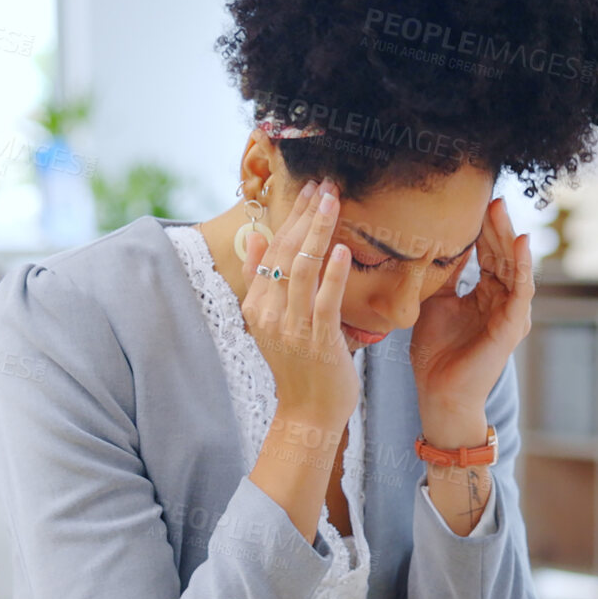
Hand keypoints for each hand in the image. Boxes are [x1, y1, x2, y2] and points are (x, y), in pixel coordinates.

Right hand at [241, 177, 359, 432]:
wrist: (307, 414)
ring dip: (317, 232)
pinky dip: (331, 274)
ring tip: (332, 202)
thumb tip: (260, 236)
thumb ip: (265, 278)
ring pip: (302, 269)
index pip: (272, 249)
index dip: (290, 216)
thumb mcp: (273, 320)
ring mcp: (291, 327)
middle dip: (305, 215)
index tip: (308, 189)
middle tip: (324, 184)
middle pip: (285, 252)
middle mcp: (268, 312)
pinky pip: (323, 301)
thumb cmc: (299, 365)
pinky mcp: (316, 341)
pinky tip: (340, 250)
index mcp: (257, 304)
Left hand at [411, 195, 533, 426]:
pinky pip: (521, 290)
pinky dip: (522, 266)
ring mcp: (510, 314)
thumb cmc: (435, 353)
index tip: (477, 203)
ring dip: (509, 238)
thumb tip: (434, 242)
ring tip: (501, 212)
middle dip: (498, 227)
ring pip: (514, 268)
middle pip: (504, 256)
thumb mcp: (434, 302)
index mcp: (485, 296)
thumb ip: (442, 275)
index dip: (484, 230)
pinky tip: (519, 242)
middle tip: (493, 198)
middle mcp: (502, 302)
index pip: (488, 255)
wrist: (438, 392)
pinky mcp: (512, 326)